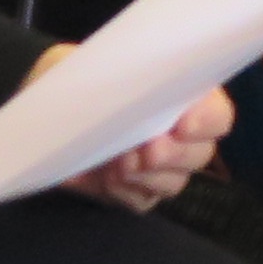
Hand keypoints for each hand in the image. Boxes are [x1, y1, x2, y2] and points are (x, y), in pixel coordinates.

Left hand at [55, 66, 230, 213]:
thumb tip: (128, 78)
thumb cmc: (76, 79)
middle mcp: (180, 135)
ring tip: (117, 166)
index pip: (218, 113)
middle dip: (174, 154)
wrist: (44, 113)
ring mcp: (159, 168)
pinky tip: (106, 179)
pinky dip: (125, 194)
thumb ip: (117, 67)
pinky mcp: (135, 191)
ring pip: (175, 182)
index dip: (209, 120)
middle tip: (145, 150)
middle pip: (201, 153)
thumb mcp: (91, 62)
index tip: (183, 124)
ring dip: (148, 177)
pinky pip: (143, 202)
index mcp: (182, 96)